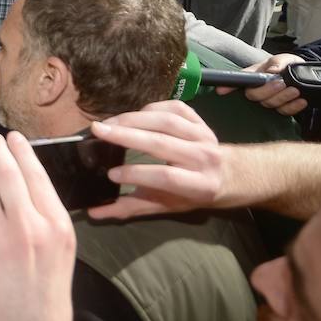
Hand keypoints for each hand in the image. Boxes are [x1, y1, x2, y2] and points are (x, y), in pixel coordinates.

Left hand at [0, 131, 75, 320]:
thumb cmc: (46, 285)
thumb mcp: (60, 245)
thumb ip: (45, 214)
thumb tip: (25, 179)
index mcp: (56, 223)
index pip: (36, 175)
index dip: (21, 151)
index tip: (12, 137)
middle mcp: (29, 224)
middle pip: (7, 173)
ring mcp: (0, 235)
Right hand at [86, 100, 228, 220]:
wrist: (226, 175)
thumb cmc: (190, 194)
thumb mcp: (164, 206)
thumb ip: (130, 208)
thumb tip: (94, 212)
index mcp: (198, 185)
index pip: (165, 177)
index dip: (137, 174)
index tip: (111, 174)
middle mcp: (204, 158)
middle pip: (162, 143)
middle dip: (127, 135)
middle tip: (98, 130)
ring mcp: (204, 136)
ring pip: (166, 121)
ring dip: (134, 118)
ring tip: (110, 122)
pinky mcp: (200, 120)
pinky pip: (174, 108)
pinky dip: (151, 108)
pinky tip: (133, 116)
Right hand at [216, 53, 307, 114]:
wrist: (305, 75)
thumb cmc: (289, 65)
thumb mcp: (285, 58)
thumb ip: (278, 62)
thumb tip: (272, 71)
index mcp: (254, 75)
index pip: (238, 80)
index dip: (228, 86)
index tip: (221, 90)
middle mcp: (258, 89)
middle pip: (254, 95)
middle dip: (267, 90)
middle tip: (282, 83)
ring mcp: (269, 100)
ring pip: (269, 104)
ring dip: (283, 97)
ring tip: (295, 90)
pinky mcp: (281, 108)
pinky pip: (284, 111)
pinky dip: (294, 106)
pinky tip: (302, 100)